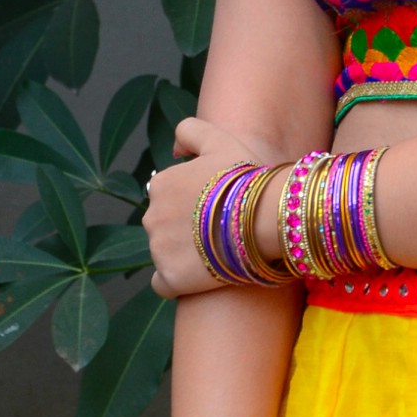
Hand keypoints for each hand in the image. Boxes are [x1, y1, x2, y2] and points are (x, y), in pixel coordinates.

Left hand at [145, 116, 272, 298]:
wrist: (266, 218)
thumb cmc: (247, 178)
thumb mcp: (220, 140)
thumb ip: (189, 131)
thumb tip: (173, 151)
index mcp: (161, 184)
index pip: (167, 196)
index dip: (191, 203)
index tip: (216, 207)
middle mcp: (151, 215)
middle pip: (164, 225)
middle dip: (185, 228)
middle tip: (219, 230)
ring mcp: (158, 249)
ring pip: (164, 253)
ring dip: (184, 254)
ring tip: (216, 251)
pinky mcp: (169, 278)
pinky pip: (162, 284)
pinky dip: (176, 282)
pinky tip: (198, 277)